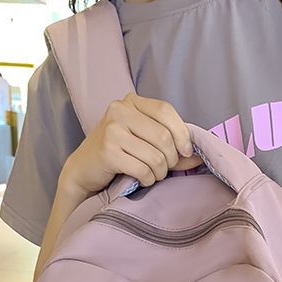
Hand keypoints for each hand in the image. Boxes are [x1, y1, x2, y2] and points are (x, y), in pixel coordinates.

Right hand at [60, 92, 201, 194]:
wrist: (83, 170)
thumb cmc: (118, 154)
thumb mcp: (144, 142)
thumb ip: (171, 146)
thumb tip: (199, 157)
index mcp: (131, 102)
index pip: (166, 111)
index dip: (182, 134)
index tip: (185, 152)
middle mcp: (119, 110)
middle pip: (163, 136)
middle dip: (170, 159)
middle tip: (164, 169)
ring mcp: (111, 129)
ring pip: (155, 156)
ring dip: (159, 172)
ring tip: (152, 175)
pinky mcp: (107, 151)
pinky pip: (142, 169)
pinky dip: (147, 179)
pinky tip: (141, 179)